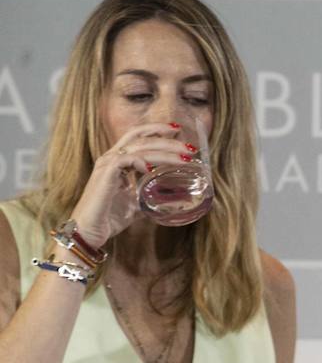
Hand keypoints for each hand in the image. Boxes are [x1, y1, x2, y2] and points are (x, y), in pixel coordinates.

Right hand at [69, 123, 190, 246]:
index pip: (137, 137)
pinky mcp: (105, 174)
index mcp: (118, 161)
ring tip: (184, 159)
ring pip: (138, 147)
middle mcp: (111, 158)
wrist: (90, 231)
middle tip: (189, 148)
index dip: (156, 130)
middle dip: (168, 140)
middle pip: (141, 138)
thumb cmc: (110, 217)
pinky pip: (125, 159)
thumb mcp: (137, 203)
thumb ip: (150, 196)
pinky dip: (141, 161)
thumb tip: (173, 199)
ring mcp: (107, 165)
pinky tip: (152, 169)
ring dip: (164, 151)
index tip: (177, 131)